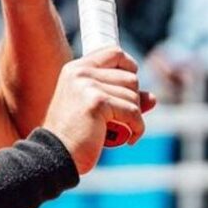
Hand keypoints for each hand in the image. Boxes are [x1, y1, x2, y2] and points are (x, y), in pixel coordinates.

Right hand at [43, 48, 156, 173]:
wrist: (56, 155)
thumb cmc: (74, 135)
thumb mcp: (97, 111)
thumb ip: (121, 98)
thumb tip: (152, 97)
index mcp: (75, 69)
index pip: (114, 52)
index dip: (129, 66)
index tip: (130, 87)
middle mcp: (80, 72)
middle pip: (130, 77)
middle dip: (133, 100)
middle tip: (121, 119)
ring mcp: (87, 85)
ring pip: (134, 95)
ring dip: (134, 116)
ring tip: (122, 129)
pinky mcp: (97, 102)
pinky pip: (133, 112)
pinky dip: (137, 128)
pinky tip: (129, 139)